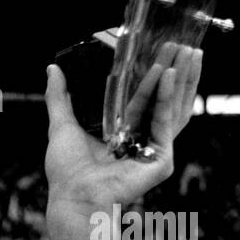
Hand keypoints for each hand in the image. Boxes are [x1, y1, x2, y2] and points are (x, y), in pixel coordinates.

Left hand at [44, 42, 202, 212]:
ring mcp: (154, 151)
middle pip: (165, 101)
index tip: (162, 51)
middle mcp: (142, 141)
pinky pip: (165, 123)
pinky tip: (167, 74)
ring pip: (173, 109)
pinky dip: (167, 97)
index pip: (147, 99)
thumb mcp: (61, 124)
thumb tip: (53, 68)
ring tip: (186, 52)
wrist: (73, 195)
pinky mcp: (160, 160)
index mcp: (124, 134)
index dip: (155, 76)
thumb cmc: (66, 171)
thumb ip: (59, 97)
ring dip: (180, 80)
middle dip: (175, 71)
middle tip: (181, 44)